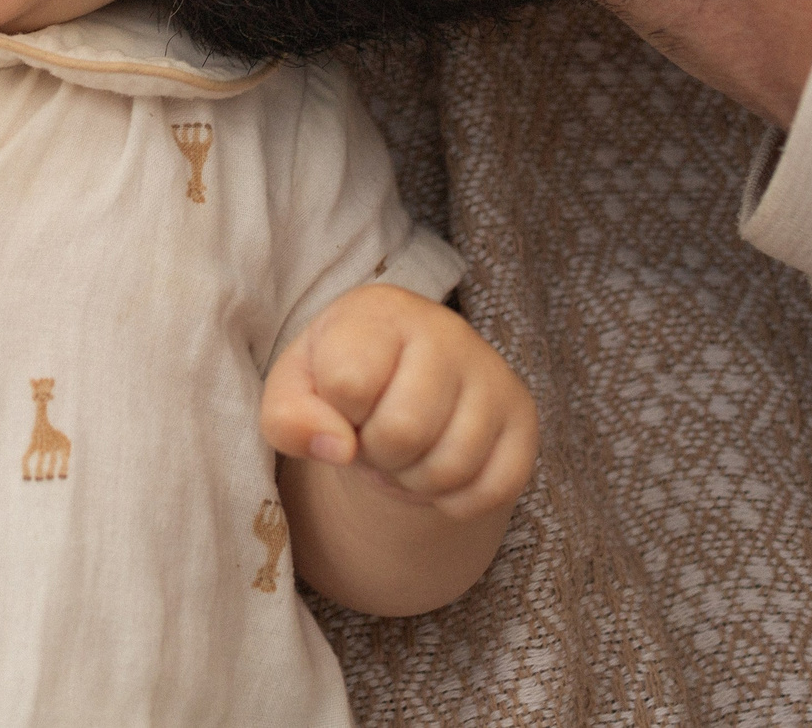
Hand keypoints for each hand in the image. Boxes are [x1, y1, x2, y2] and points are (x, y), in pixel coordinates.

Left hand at [262, 285, 536, 519]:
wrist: (405, 384)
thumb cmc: (342, 380)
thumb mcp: (295, 389)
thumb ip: (288, 416)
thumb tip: (337, 447)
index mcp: (382, 312)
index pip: (349, 382)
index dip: (336, 413)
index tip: (342, 401)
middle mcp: (447, 331)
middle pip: (403, 433)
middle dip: (376, 454)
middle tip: (375, 436)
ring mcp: (493, 375)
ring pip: (449, 468)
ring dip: (412, 481)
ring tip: (405, 451)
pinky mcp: (523, 420)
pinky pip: (490, 491)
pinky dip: (453, 499)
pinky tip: (439, 464)